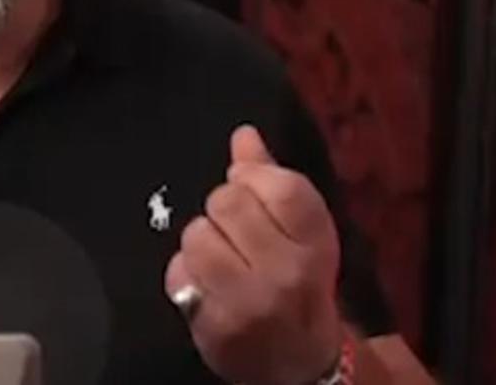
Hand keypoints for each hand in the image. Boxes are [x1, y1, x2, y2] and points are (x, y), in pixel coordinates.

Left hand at [165, 125, 342, 384]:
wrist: (299, 363)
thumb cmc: (298, 284)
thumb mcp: (300, 232)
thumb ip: (271, 178)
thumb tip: (243, 134)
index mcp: (316, 241)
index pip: (280, 185)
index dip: (252, 177)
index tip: (248, 187)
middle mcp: (289, 272)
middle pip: (228, 202)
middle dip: (222, 209)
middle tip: (234, 231)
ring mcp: (251, 302)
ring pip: (197, 234)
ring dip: (200, 242)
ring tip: (219, 258)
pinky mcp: (217, 326)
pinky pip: (178, 274)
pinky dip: (184, 275)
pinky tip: (205, 285)